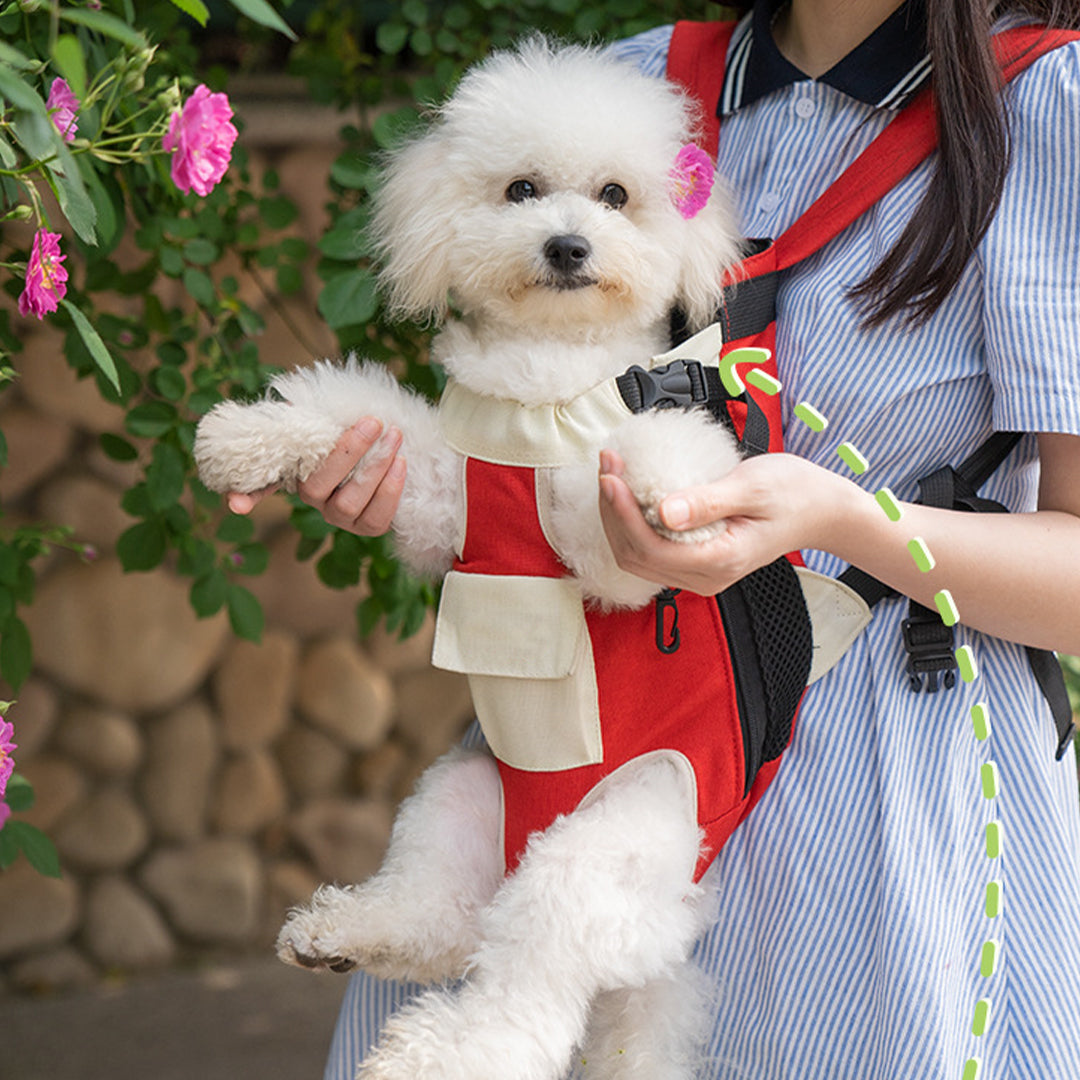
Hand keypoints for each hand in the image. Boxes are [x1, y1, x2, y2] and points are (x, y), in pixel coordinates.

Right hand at [227, 418, 406, 536]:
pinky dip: (391, 490)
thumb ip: (303, 413)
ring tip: (394, 436)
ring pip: (350, 503)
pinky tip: (401, 462)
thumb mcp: (324, 413)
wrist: (387, 442)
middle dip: (349, 453)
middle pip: (318, 488)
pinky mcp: (366, 526)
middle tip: (373, 421)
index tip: (236, 504)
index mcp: (294, 472)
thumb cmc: (349, 425)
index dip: (246, 496)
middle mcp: (312, 500)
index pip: (261, 486)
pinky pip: (376, 518)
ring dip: (375, 469)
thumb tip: (291, 406)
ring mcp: (338, 516)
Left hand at [598, 448, 855, 594]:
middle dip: (611, 511)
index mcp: (719, 561)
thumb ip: (707, 501)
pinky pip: (651, 549)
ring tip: (613, 472)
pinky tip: (630, 490)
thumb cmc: (794, 493)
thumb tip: (662, 512)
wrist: (822, 510)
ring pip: (637, 555)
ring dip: (617, 516)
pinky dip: (632, 521)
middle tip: (607, 464)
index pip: (649, 547)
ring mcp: (698, 573)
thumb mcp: (753, 487)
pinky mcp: (695, 561)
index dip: (620, 512)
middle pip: (633, 555)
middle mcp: (705, 577)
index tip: (611, 473)